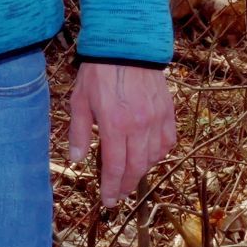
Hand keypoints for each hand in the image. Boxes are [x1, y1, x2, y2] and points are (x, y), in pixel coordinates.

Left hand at [68, 62, 176, 206]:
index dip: (112, 187)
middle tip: (119, 195)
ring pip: (154, 157)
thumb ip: (80, 132)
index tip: (108, 201)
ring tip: (130, 176)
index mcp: (115, 125)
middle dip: (127, 185)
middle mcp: (139, 126)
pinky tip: (149, 156)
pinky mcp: (168, 111)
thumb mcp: (79, 101)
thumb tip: (78, 159)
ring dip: (142, 170)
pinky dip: (159, 153)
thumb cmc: (98, 71)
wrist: (127, 44)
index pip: (115, 166)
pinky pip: (168, 141)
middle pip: (136, 167)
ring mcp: (157, 119)